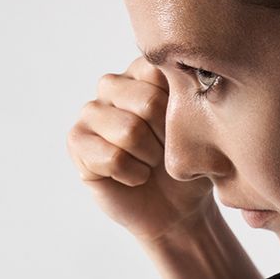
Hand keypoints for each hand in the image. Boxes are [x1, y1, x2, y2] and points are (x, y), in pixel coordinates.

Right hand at [67, 56, 214, 241]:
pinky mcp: (76, 141)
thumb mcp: (203, 124)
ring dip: (150, 157)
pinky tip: (135, 176)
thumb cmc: (190, 162)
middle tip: (166, 151)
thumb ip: (191, 92)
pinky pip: (112, 157)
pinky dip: (133, 175)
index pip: (163, 72)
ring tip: (151, 163)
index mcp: (143, 70)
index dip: (181, 108)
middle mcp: (112, 85)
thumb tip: (187, 77)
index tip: (185, 126)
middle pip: (148, 102)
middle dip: (166, 138)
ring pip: (129, 131)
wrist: (176, 207)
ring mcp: (91, 112)